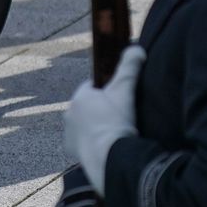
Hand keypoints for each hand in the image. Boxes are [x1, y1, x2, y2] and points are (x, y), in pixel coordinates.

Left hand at [64, 44, 143, 194]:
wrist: (109, 156)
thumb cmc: (116, 121)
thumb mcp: (125, 90)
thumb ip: (129, 67)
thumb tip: (137, 49)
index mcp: (79, 97)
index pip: (92, 87)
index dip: (106, 91)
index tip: (119, 98)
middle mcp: (69, 114)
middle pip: (88, 107)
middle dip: (100, 110)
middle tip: (119, 117)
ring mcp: (68, 133)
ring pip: (84, 125)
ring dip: (95, 127)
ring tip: (114, 132)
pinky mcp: (71, 150)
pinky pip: (82, 143)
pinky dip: (92, 143)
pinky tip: (106, 145)